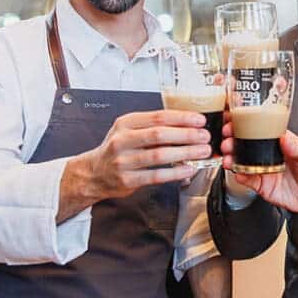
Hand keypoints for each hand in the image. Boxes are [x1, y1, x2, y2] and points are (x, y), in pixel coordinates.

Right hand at [59, 110, 211, 219]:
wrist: (93, 173)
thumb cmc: (117, 150)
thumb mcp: (128, 130)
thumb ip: (152, 126)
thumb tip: (187, 123)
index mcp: (125, 123)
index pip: (158, 116)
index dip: (182, 118)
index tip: (200, 120)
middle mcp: (122, 140)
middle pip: (160, 134)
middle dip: (186, 135)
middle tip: (204, 136)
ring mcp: (123, 161)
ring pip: (159, 155)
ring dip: (185, 153)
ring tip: (202, 151)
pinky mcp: (127, 180)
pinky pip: (156, 176)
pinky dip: (175, 173)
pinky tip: (189, 169)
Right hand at [220, 126, 297, 218]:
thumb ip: (297, 147)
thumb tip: (285, 137)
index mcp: (280, 142)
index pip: (260, 129)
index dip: (246, 125)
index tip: (234, 122)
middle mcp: (270, 154)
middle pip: (247, 144)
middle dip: (233, 141)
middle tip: (227, 140)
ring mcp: (264, 169)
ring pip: (243, 161)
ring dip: (232, 157)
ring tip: (228, 157)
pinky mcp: (262, 185)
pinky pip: (247, 180)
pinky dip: (239, 176)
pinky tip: (236, 172)